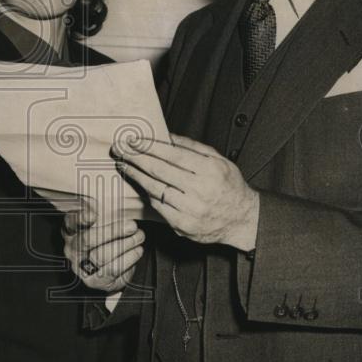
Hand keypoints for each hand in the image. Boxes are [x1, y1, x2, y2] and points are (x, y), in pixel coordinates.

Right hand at [62, 203, 144, 292]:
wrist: (103, 271)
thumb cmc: (102, 241)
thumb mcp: (98, 225)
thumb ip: (102, 215)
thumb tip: (114, 206)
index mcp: (70, 232)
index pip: (71, 222)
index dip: (81, 218)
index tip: (94, 214)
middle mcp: (72, 250)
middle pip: (88, 240)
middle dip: (113, 231)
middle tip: (132, 225)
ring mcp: (81, 267)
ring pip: (102, 256)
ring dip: (125, 244)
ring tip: (139, 236)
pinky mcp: (95, 281)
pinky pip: (113, 270)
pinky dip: (129, 258)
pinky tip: (137, 250)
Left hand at [113, 132, 258, 251]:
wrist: (242, 220)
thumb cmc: (229, 185)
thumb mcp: (218, 160)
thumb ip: (192, 147)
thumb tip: (165, 136)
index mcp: (210, 171)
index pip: (173, 155)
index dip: (150, 146)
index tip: (133, 140)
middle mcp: (200, 191)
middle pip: (160, 171)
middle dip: (136, 158)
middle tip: (120, 149)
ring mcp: (190, 211)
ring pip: (155, 189)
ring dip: (136, 176)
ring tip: (124, 165)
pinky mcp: (183, 226)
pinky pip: (158, 206)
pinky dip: (148, 193)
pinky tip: (140, 184)